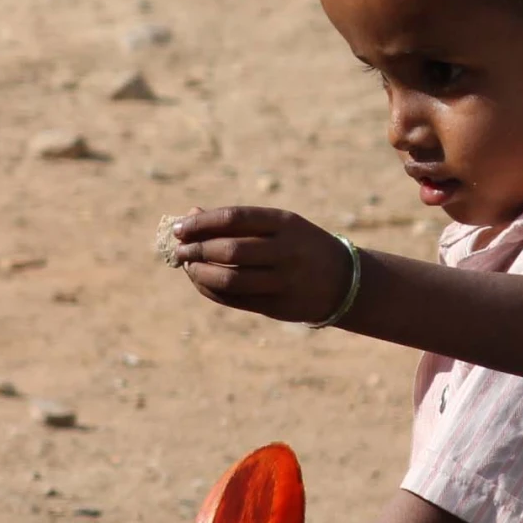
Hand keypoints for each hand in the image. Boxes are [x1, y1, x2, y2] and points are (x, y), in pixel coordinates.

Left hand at [170, 207, 350, 324]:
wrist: (343, 281)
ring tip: (189, 265)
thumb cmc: (299, 245)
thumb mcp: (278, 225)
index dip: (202, 223)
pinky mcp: (278, 306)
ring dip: (201, 273)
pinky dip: (210, 290)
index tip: (180, 228)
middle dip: (198, 249)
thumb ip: (238, 222)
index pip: (234, 218)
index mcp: (285, 223)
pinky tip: (200, 280)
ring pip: (230, 280)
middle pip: (230, 251)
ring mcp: (283, 281)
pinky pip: (235, 300)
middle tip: (179, 249)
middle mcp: (286, 251)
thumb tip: (190, 216)